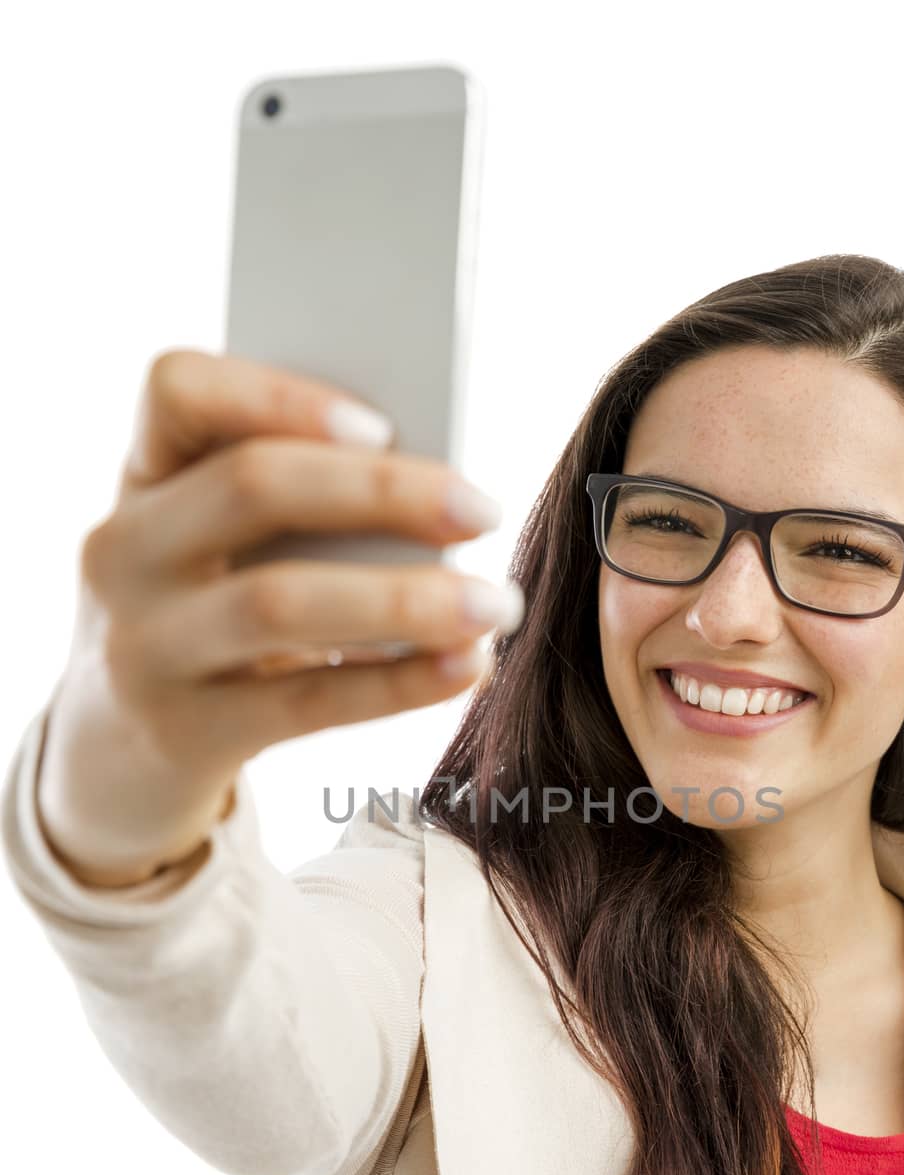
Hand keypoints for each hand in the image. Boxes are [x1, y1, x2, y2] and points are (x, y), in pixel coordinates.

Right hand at [35, 347, 522, 885]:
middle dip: (382, 491)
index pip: (178, 389)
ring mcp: (143, 647)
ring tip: (495, 603)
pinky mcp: (182, 733)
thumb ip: (295, 512)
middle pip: (250, 486)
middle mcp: (125, 552)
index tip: (379, 421)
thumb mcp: (215, 551)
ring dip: (407, 598)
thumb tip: (439, 495)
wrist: (111, 758)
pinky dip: (398, 683)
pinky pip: (306, 702)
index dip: (278, 394)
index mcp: (142, 476)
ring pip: (280, 601)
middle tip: (482, 509)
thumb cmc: (204, 620)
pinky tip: (465, 666)